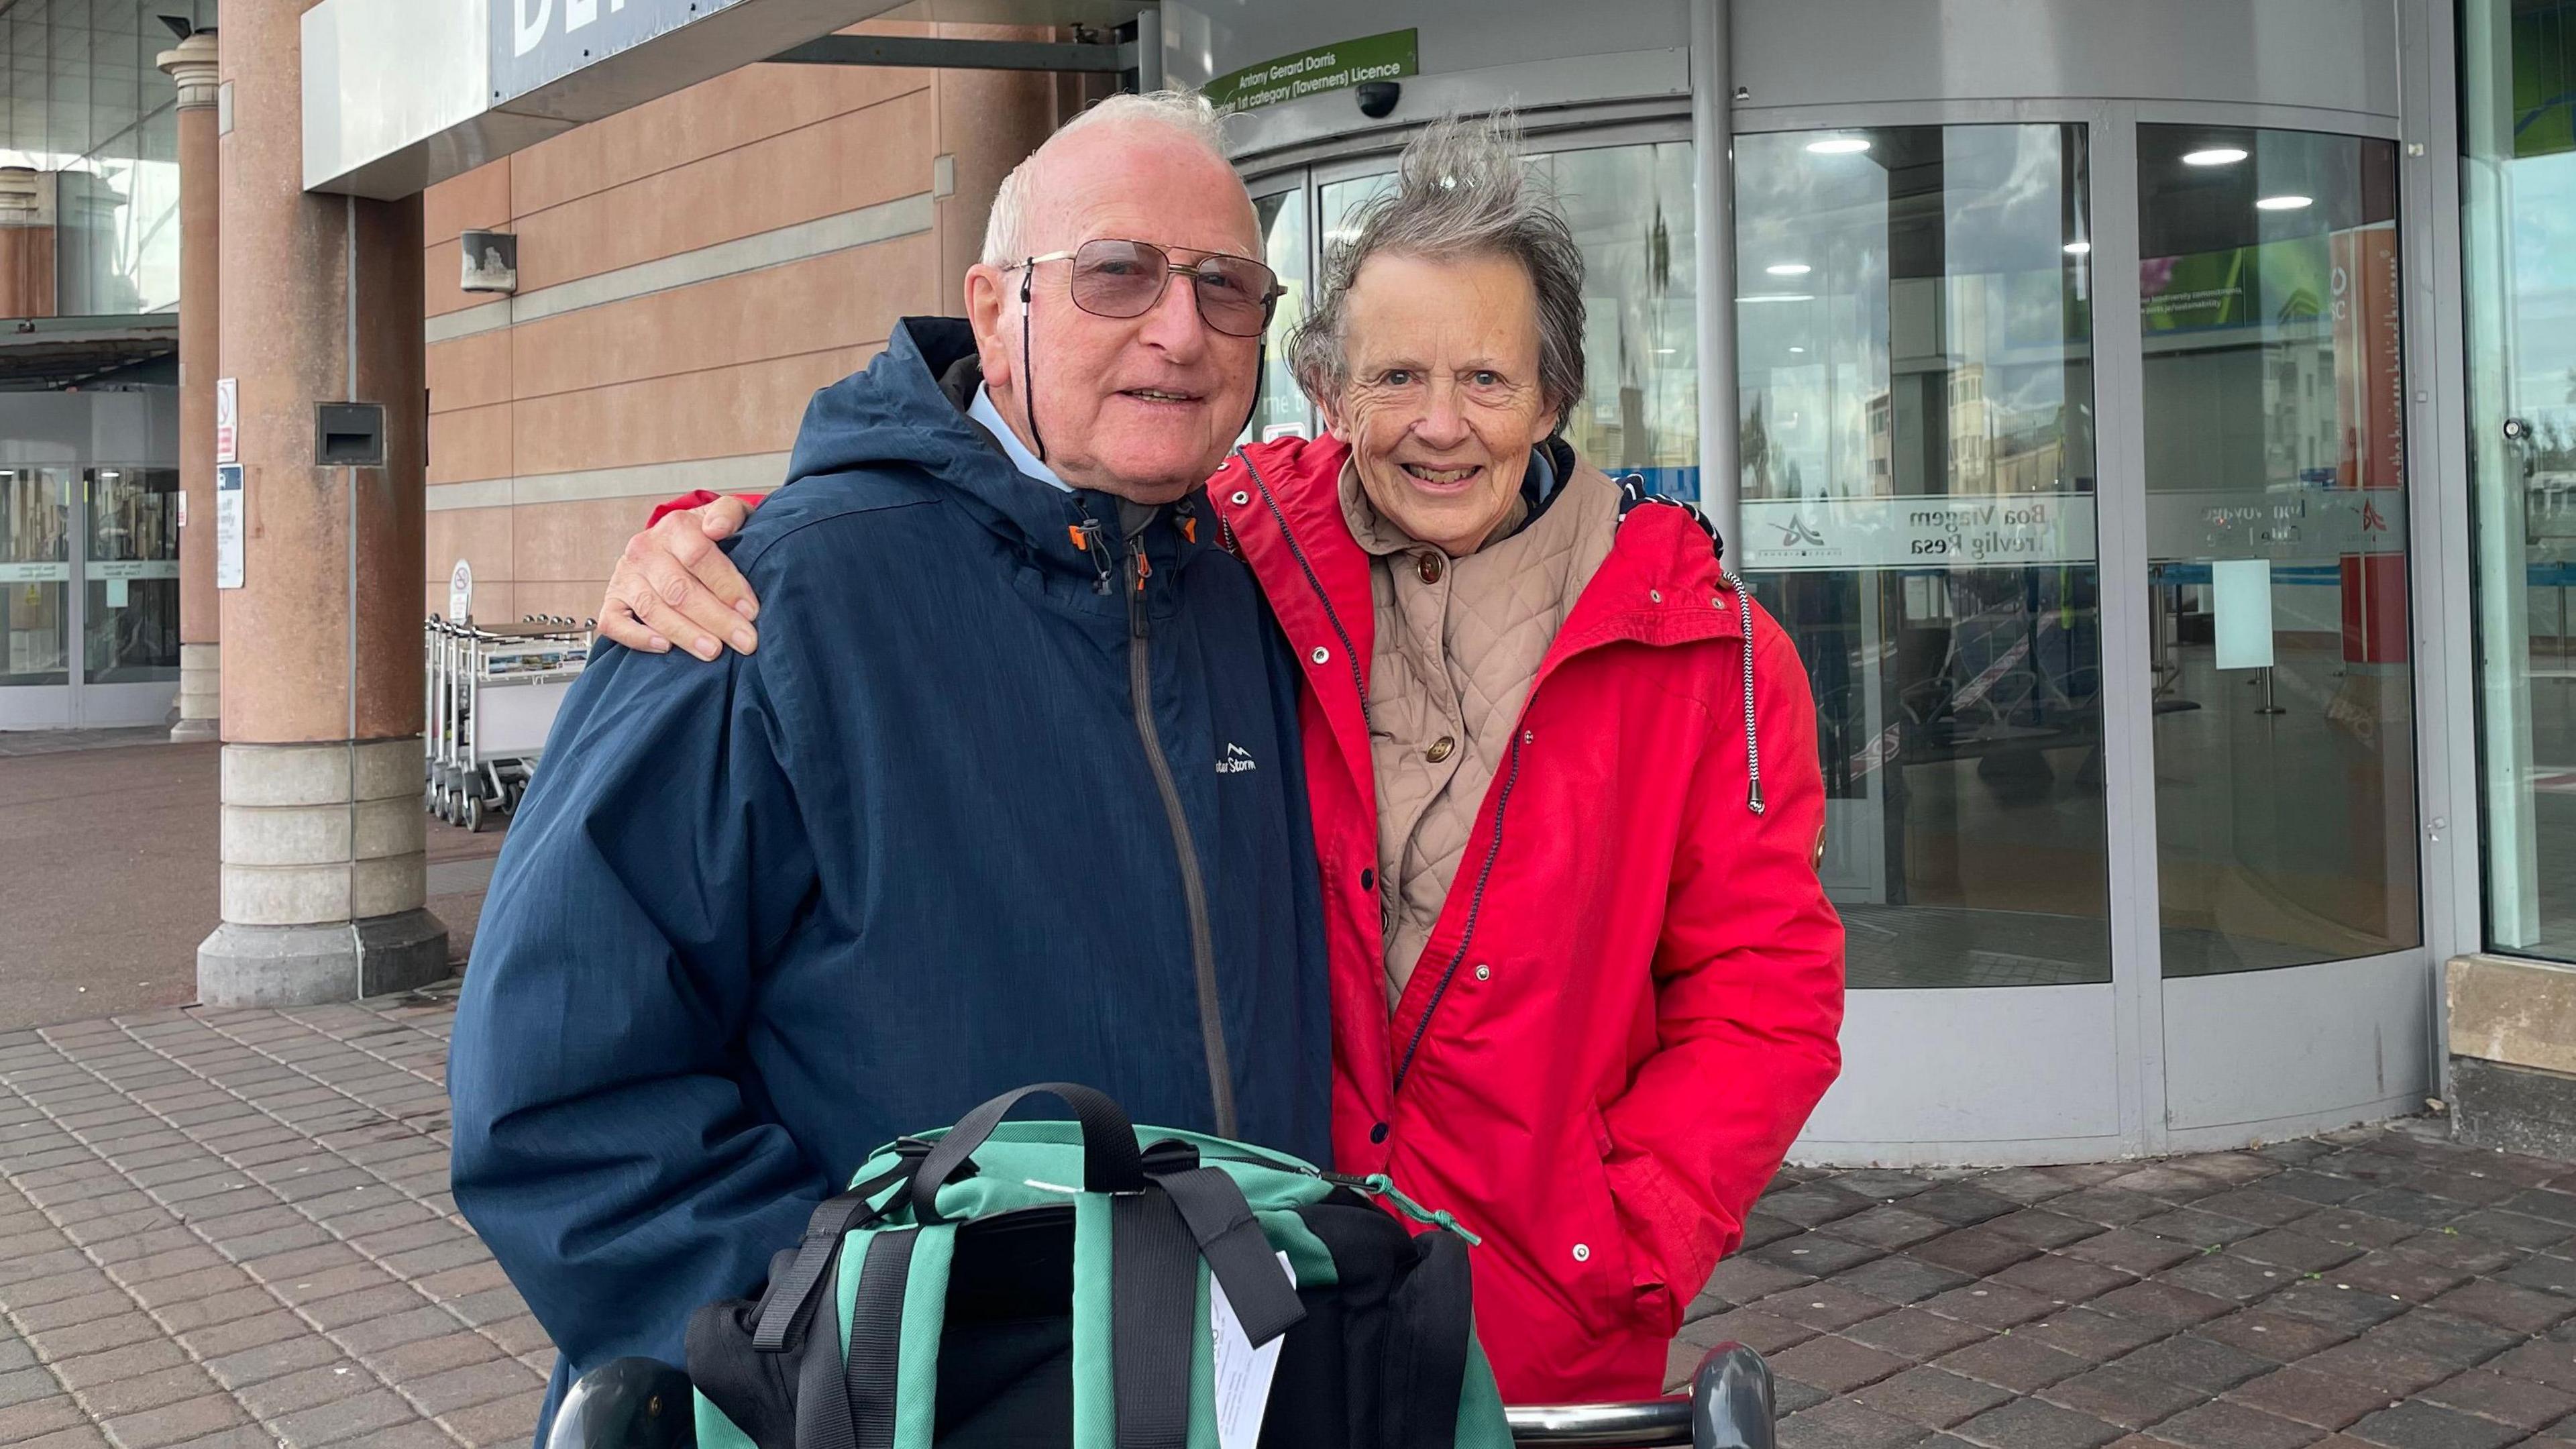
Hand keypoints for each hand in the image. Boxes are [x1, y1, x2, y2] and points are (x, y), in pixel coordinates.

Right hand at [598, 497, 761, 658]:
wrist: (675, 543)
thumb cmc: (708, 537)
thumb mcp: (728, 515)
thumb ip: (729, 513)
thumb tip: (717, 528)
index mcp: (675, 526)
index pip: (699, 556)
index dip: (727, 586)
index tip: (751, 611)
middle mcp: (645, 549)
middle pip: (678, 589)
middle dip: (716, 619)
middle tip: (744, 641)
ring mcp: (626, 576)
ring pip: (653, 609)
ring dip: (686, 634)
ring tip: (714, 651)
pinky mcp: (613, 600)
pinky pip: (615, 623)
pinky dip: (637, 638)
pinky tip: (665, 647)